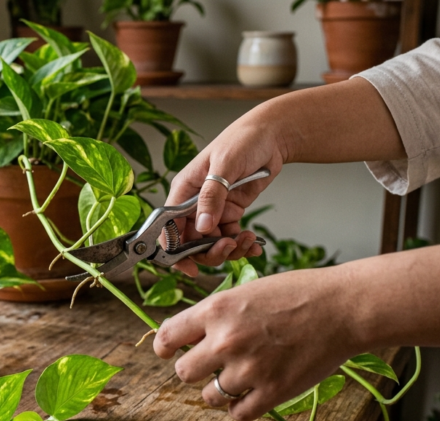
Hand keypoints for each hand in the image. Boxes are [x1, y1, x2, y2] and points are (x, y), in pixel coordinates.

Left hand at [152, 267, 361, 420]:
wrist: (342, 308)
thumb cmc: (296, 294)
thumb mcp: (245, 292)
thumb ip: (215, 315)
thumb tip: (188, 338)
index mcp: (216, 310)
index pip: (166, 337)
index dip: (164, 347)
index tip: (167, 352)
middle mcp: (225, 341)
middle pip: (183, 372)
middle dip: (194, 369)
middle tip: (211, 364)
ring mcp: (248, 369)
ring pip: (208, 397)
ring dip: (218, 390)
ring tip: (237, 377)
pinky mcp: (272, 392)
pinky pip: (238, 413)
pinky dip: (241, 406)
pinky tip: (251, 393)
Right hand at [163, 113, 285, 276]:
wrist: (270, 136)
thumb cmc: (242, 141)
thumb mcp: (225, 166)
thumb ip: (211, 197)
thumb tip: (203, 227)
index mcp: (183, 190)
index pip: (169, 227)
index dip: (175, 250)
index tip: (190, 266)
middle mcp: (194, 203)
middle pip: (191, 241)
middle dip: (209, 251)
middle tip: (230, 247)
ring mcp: (213, 209)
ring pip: (212, 243)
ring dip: (230, 249)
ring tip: (249, 241)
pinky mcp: (231, 212)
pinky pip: (231, 237)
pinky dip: (242, 244)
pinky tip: (254, 244)